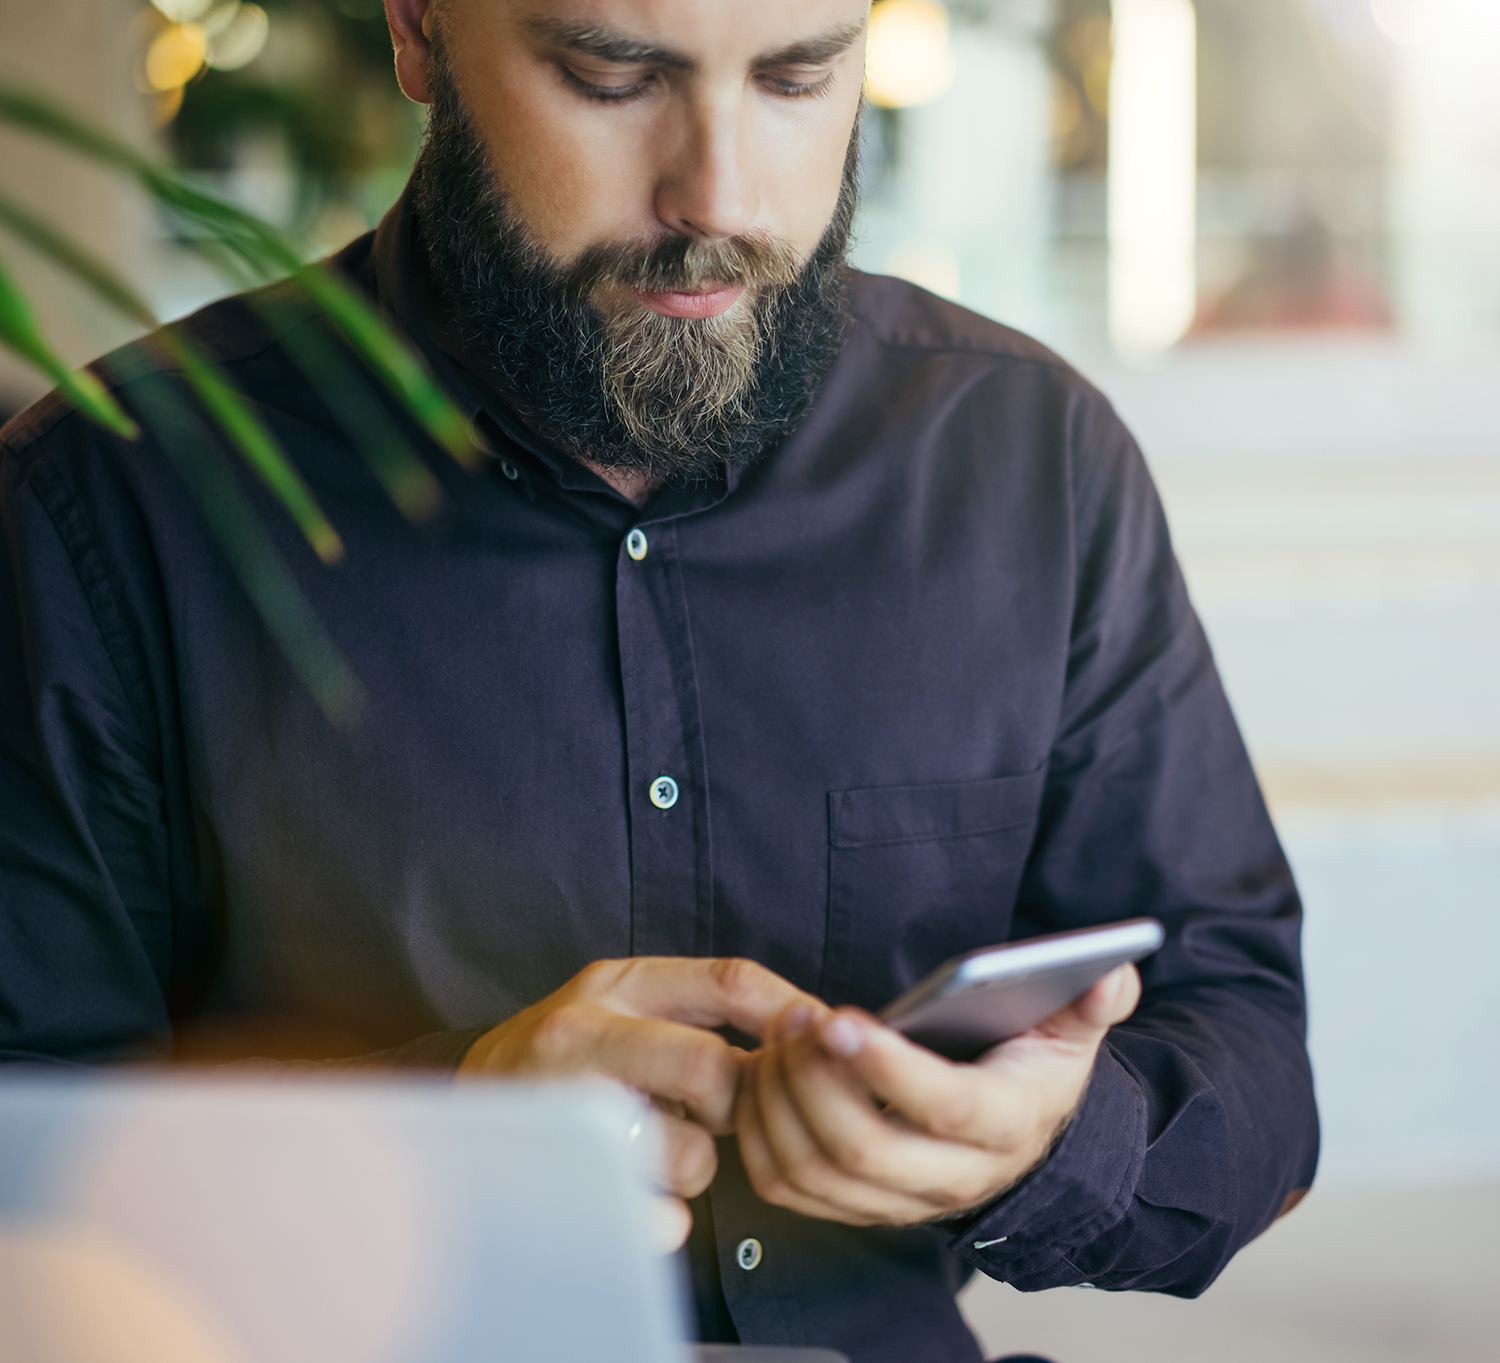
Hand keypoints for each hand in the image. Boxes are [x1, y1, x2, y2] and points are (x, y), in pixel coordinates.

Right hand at [460, 956, 815, 1246]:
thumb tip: (803, 1030)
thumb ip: (700, 1008)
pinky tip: (638, 1192)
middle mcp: (583, 1035)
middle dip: (735, 1104)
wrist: (465, 1111)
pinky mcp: (558, 1185)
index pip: (729, 982)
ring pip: (690, 1154)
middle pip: (711, 1070)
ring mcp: (564, 1111)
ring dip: (695, 1165)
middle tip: (716, 1114)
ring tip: (656, 1148)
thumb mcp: (624, 1002)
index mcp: (616, 985)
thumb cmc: (569, 1057)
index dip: (790, 1014)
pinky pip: (658, 1217)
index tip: (821, 1045)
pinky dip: (666, 1216)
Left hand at [736, 964, 1142, 1226]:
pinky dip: (760, 1132)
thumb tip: (1111, 973)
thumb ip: (1091, 1002)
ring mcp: (898, 1201)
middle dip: (815, 1077)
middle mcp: (951, 1177)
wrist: (1016, 1141)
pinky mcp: (853, 1207)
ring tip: (775, 1033)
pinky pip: (787, 1187)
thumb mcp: (1070, 1033)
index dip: (887, 1066)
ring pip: (816, 1171)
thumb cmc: (1029, 1074)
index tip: (840, 1016)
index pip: (942, 1107)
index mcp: (1003, 1124)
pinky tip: (761, 1074)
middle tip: (794, 1015)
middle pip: (863, 1148)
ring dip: (780, 1100)